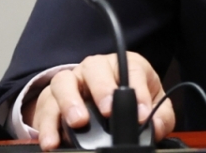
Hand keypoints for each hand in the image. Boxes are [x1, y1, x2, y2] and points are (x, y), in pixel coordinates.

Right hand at [26, 52, 173, 150]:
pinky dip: (47, 124)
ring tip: (77, 122)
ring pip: (64, 82)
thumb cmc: (131, 100)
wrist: (102, 105)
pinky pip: (45, 108)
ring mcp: (71, 82)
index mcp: (125, 65)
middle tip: (107, 111)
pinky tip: (53, 141)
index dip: (138, 92)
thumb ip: (160, 116)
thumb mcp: (151, 106)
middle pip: (95, 67)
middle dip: (101, 88)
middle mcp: (96, 68)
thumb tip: (155, 127)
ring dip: (69, 102)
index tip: (141, 115)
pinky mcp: (50, 100)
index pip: (132, 69)